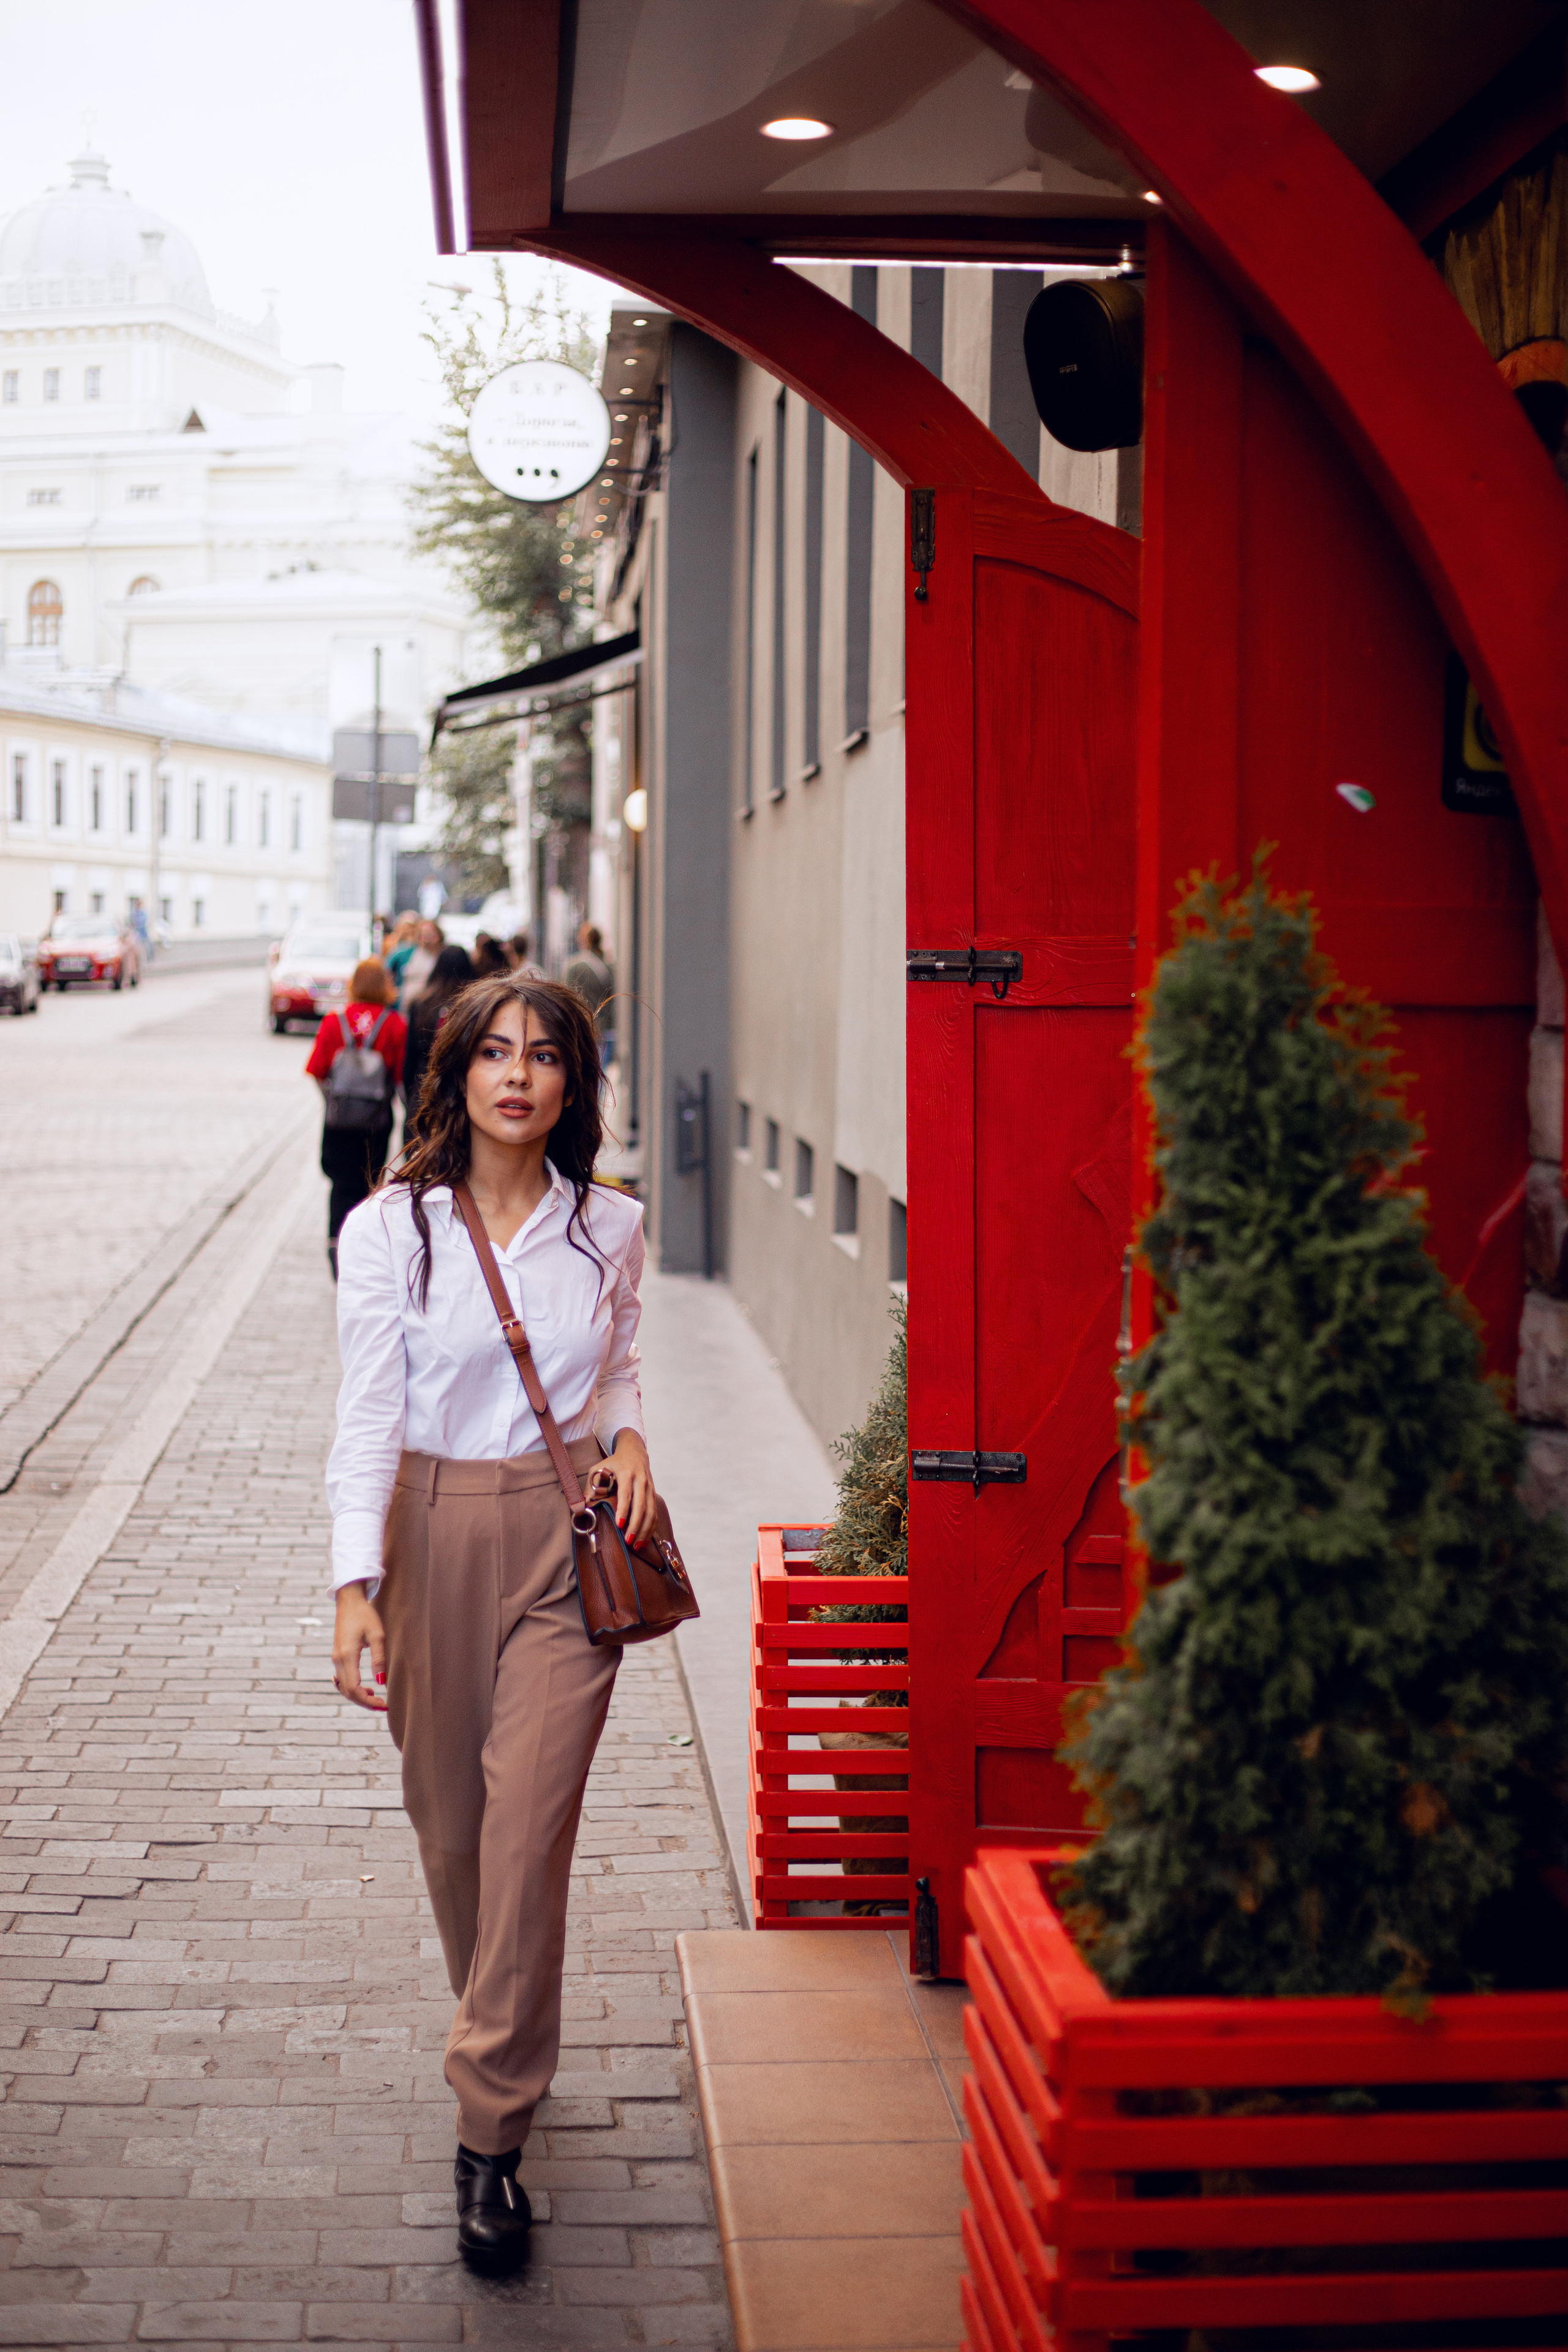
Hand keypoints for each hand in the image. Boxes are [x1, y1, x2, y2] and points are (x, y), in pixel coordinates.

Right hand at [333, 1584, 387, 1711]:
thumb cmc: (366, 1615)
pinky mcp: (337, 1656)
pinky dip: (351, 1688)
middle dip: (364, 1702)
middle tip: (383, 1705)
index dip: (368, 1701)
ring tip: (376, 1698)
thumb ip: (379, 1659)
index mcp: (347, 1656)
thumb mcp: (377, 1635)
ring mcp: (335, 1658)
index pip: (354, 1689)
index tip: (385, 1704)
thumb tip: (381, 1683)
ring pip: (343, 1687)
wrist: (349, 1601)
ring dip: (358, 1696)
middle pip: (347, 1691)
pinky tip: (364, 1688)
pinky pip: (341, 1679)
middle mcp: (338, 1660)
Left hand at [590, 1433, 656, 1547]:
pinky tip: (644, 1539)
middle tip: (628, 1541)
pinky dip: (651, 1527)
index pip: (626, 1494)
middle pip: (641, 1505)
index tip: (619, 1525)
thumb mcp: (598, 1468)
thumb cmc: (613, 1463)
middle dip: (635, 1525)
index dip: (623, 1510)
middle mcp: (641, 1480)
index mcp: (626, 1473)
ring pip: (650, 1511)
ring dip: (644, 1530)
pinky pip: (654, 1513)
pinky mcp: (653, 1493)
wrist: (634, 1451)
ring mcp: (649, 1487)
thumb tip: (583, 1506)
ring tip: (637, 1545)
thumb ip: (591, 1486)